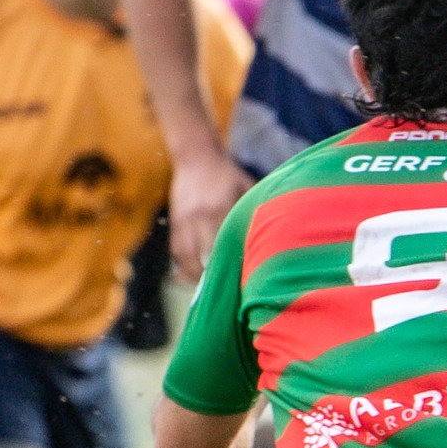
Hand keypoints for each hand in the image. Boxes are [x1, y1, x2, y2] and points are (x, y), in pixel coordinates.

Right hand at [169, 148, 251, 280]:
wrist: (196, 155)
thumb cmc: (227, 174)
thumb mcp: (246, 186)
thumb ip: (254, 209)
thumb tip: (272, 235)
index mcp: (221, 206)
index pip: (225, 243)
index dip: (231, 264)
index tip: (240, 281)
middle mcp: (200, 214)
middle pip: (204, 254)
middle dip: (212, 275)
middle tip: (224, 291)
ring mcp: (184, 219)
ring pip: (185, 256)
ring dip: (194, 275)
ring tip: (204, 288)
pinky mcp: (174, 221)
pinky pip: (176, 251)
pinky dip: (183, 266)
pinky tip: (191, 277)